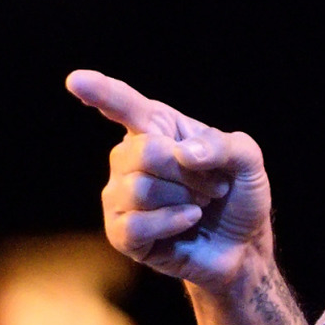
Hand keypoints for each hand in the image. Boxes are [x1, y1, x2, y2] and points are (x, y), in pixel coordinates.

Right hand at [66, 69, 272, 291]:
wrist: (243, 244)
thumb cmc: (238, 194)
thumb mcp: (248, 160)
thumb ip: (223, 146)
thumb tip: (183, 153)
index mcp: (156, 128)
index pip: (124, 105)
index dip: (100, 92)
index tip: (76, 80)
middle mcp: (129, 157)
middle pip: (144, 152)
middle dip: (189, 172)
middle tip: (215, 187)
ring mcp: (119, 196)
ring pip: (141, 189)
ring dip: (185, 199)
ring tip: (200, 205)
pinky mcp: (120, 233)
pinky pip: (135, 225)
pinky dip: (172, 222)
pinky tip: (189, 221)